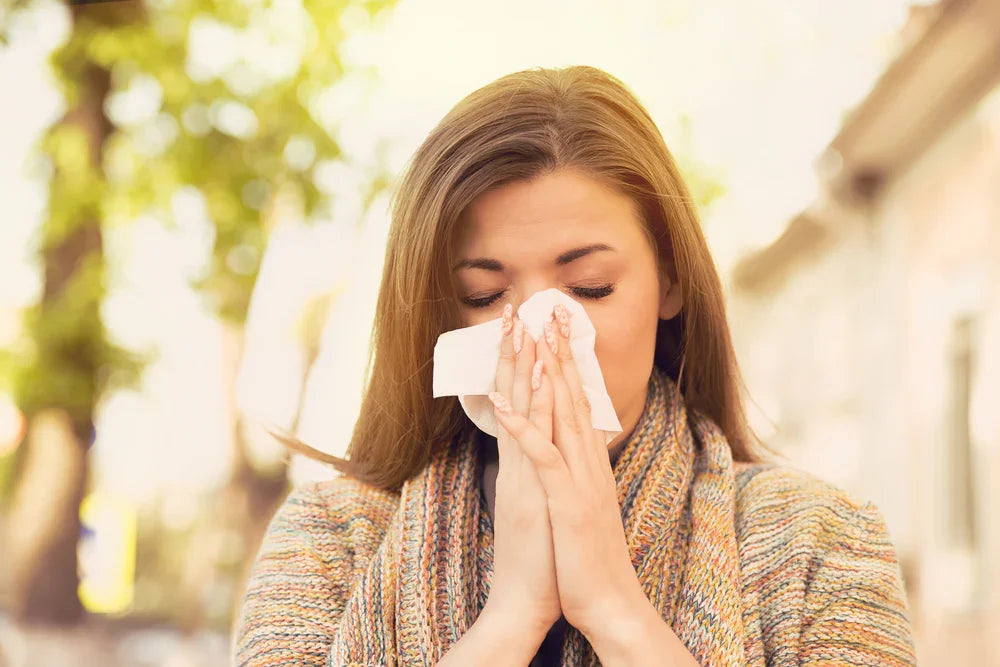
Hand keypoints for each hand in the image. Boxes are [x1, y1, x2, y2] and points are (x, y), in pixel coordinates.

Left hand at [487, 304, 644, 637]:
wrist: (609, 603)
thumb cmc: (588, 557)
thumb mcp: (587, 504)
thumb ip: (585, 469)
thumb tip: (586, 442)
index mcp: (590, 461)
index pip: (577, 401)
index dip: (566, 361)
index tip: (556, 327)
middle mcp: (589, 462)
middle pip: (571, 395)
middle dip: (558, 349)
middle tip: (547, 308)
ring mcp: (580, 479)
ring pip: (560, 415)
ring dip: (544, 372)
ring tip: (529, 335)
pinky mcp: (567, 501)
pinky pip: (542, 456)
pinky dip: (524, 426)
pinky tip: (504, 401)